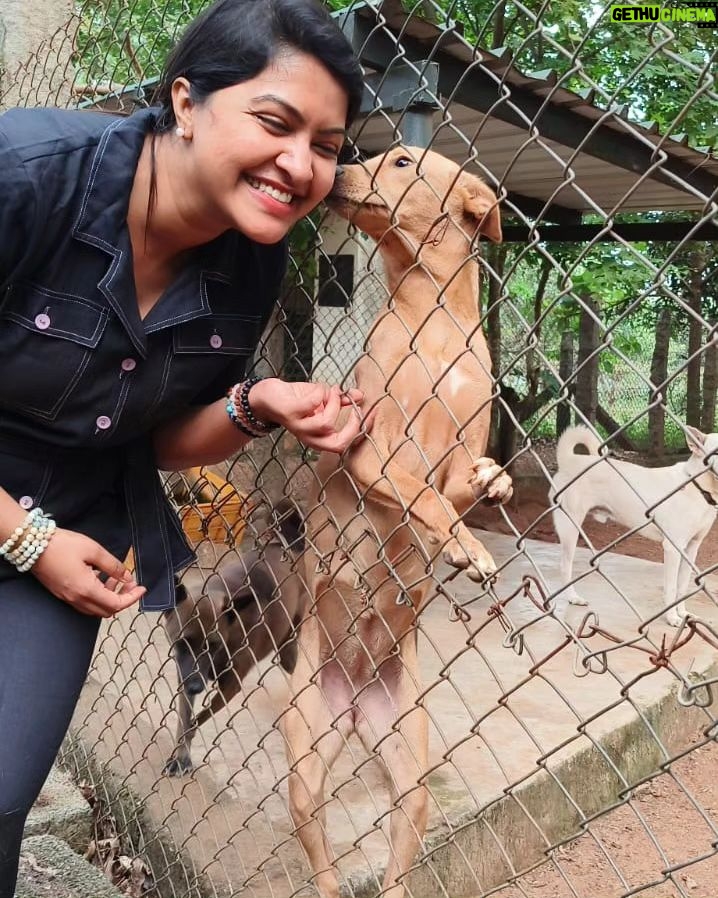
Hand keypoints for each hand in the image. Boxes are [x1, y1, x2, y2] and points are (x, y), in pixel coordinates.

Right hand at [31, 528, 145, 617]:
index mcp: (86, 590)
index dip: (132, 598)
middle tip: (130, 583)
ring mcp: (68, 598)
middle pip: (107, 611)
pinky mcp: (62, 594)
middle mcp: (77, 599)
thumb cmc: (63, 545)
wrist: (33, 544)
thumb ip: (113, 566)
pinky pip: (84, 603)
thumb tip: (127, 577)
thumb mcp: (94, 551)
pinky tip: (99, 578)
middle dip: (123, 599)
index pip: (116, 604)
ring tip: (115, 578)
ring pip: (95, 608)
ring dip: (109, 597)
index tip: (142, 588)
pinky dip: (97, 595)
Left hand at [249, 378, 368, 452]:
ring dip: (334, 402)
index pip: (345, 444)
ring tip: (331, 392)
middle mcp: (309, 437)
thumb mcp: (321, 401)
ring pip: (327, 422)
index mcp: (318, 437)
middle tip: (354, 405)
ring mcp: (299, 427)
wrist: (266, 396)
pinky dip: (320, 392)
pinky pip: (314, 403)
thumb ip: (341, 400)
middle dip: (351, 424)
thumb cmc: (295, 399)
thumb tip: (360, 395)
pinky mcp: (290, 413)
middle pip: (338, 443)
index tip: (372, 411)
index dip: (361, 429)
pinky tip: (317, 388)